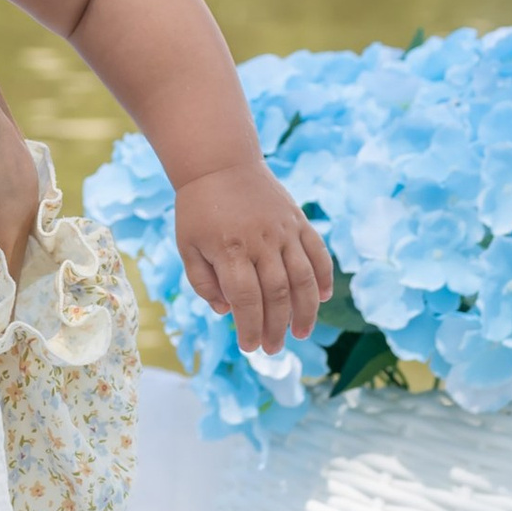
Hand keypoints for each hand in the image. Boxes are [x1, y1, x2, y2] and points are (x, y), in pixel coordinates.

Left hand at [176, 164, 333, 356]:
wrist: (220, 162)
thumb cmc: (199, 208)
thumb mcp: (187, 246)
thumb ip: (203, 282)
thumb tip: (225, 311)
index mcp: (229, 250)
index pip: (246, 300)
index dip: (250, 327)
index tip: (250, 347)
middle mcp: (261, 241)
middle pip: (277, 294)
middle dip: (276, 327)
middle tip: (274, 348)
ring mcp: (284, 230)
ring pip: (303, 278)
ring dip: (305, 310)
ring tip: (302, 333)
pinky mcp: (298, 220)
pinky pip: (318, 253)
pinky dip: (323, 277)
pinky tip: (321, 298)